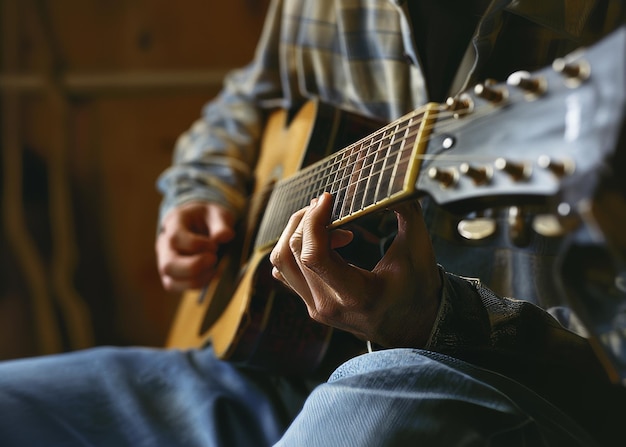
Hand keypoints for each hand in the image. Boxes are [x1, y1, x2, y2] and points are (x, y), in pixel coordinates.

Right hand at [156, 202, 234, 292]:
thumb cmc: (209, 218)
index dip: (197, 245)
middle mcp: (164, 243)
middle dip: (194, 267)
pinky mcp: (171, 274)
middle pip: (168, 265)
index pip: (176, 238)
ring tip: (214, 269)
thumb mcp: (218, 214)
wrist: (202, 223)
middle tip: (214, 259)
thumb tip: (224, 236)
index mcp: (173, 223)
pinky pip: (175, 287)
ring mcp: (165, 260)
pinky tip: (210, 276)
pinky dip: (195, 285)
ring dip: (196, 280)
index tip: (215, 246)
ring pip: (170, 281)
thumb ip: (221, 224)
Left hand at [269, 192, 441, 347]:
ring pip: (281, 261)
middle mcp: (328, 305)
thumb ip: (406, 209)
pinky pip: (284, 270)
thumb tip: (391, 178)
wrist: (412, 326)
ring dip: (297, 232)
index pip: (313, 255)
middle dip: (305, 219)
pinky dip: (294, 248)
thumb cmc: (418, 287)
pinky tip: (323, 242)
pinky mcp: (309, 303)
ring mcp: (314, 307)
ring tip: (327, 224)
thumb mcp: (418, 247)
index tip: (329, 198)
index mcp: (356, 295)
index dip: (313, 220)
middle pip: (291, 252)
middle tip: (327, 205)